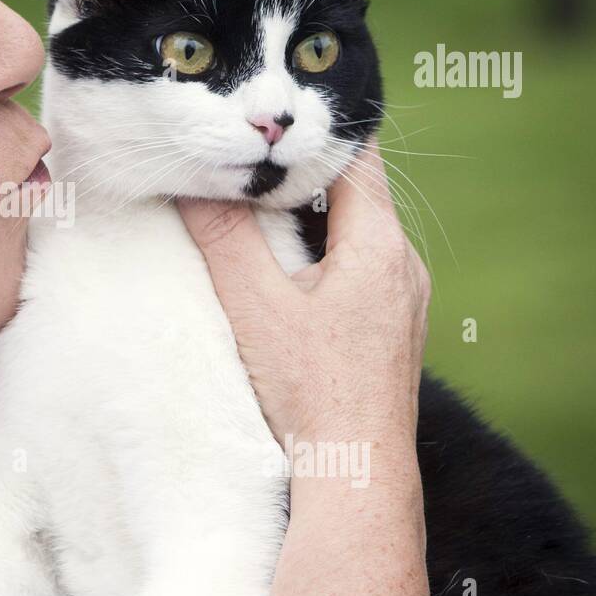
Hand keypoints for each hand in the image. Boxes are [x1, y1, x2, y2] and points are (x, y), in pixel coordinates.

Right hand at [178, 139, 429, 460]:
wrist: (356, 474)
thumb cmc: (311, 394)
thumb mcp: (254, 306)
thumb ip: (224, 235)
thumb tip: (192, 179)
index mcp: (380, 244)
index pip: (353, 152)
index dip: (307, 129)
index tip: (261, 120)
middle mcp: (402, 263)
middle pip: (350, 189)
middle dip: (295, 173)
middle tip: (241, 161)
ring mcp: (401, 297)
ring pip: (351, 229)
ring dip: (304, 217)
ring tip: (249, 212)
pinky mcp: (389, 326)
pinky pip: (354, 266)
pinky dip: (316, 254)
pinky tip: (277, 274)